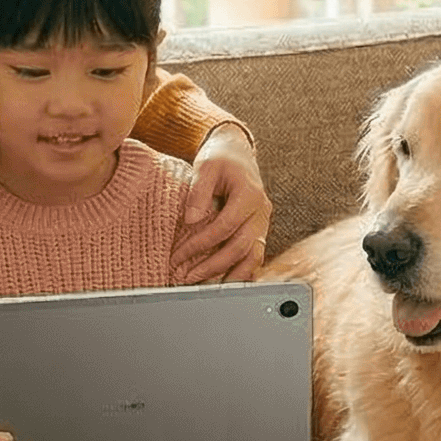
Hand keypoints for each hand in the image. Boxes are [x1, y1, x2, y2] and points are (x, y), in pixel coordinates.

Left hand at [174, 123, 270, 283]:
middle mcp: (261, 212)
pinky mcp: (259, 231)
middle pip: (240, 247)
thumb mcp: (206, 165)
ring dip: (230, 275)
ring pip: (253, 257)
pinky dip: (240, 271)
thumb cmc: (221, 158)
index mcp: (250, 195)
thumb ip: (198, 191)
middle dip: (212, 266)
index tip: (178, 255)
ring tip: (206, 287)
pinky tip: (224, 281)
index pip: (225, 226)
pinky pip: (254, 256)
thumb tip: (191, 220)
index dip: (200, 244)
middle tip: (187, 277)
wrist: (238, 153)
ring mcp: (263, 223)